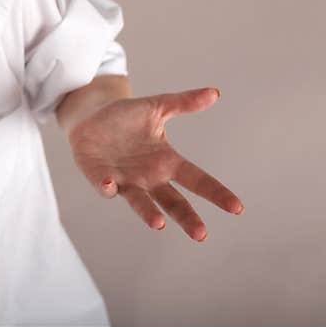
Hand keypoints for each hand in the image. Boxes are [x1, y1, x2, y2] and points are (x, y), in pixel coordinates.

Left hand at [66, 87, 243, 240]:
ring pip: (140, 202)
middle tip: (201, 234)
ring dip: (148, 213)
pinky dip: (108, 188)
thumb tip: (215, 92)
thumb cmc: (126, 116)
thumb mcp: (157, 107)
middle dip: (186, 217)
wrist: (91, 116)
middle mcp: (148, 177)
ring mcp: (124, 180)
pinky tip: (111, 186)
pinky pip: (105, 186)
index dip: (216, 192)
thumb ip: (184, 102)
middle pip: (172, 202)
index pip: (197, 179)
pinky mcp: (99, 176)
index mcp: (167, 162)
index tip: (237, 207)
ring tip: (159, 224)